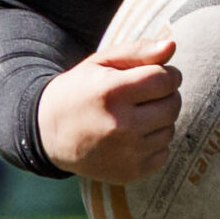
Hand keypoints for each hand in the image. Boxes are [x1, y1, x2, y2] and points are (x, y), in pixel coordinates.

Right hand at [37, 36, 180, 182]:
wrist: (47, 133)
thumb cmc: (80, 90)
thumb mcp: (101, 63)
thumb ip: (138, 51)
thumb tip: (172, 45)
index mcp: (111, 93)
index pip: (165, 79)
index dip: (168, 74)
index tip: (158, 75)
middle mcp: (120, 126)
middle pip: (173, 104)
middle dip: (166, 95)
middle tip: (146, 96)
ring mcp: (126, 153)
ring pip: (170, 128)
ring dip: (160, 120)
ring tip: (134, 116)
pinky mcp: (130, 173)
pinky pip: (164, 152)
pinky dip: (154, 143)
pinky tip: (132, 137)